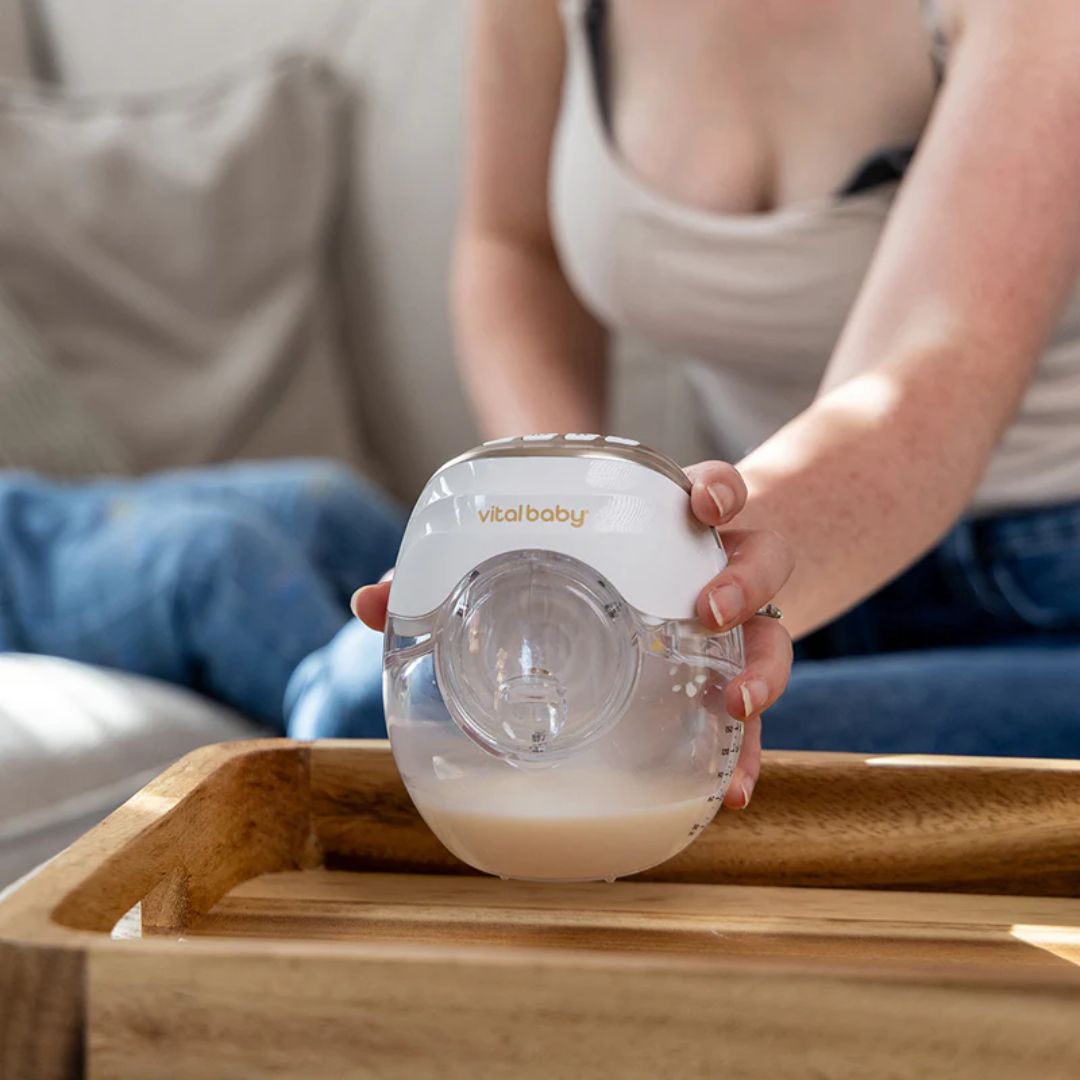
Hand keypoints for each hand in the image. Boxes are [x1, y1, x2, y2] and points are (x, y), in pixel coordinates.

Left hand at [352, 460, 792, 811]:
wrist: (675, 584)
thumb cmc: (597, 566)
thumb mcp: (547, 553)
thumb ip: (458, 570)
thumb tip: (371, 601)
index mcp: (675, 525)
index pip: (718, 490)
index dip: (718, 494)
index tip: (703, 508)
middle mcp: (720, 566)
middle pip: (762, 560)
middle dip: (743, 583)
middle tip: (710, 610)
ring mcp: (738, 625)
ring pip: (775, 637)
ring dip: (761, 671)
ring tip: (733, 704)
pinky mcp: (732, 678)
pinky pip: (753, 717)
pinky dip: (745, 753)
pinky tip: (733, 792)